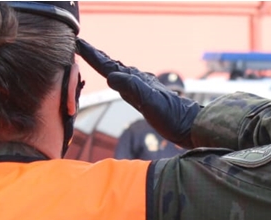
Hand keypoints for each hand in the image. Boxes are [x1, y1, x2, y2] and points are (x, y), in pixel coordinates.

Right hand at [76, 39, 199, 148]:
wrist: (191, 126)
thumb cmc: (172, 116)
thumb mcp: (150, 102)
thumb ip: (132, 88)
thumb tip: (110, 77)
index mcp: (135, 81)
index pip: (109, 66)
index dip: (93, 56)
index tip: (79, 43)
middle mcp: (138, 82)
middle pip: (113, 65)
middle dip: (97, 57)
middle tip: (82, 46)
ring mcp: (143, 89)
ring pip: (120, 73)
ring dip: (106, 65)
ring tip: (96, 58)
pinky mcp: (147, 98)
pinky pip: (127, 84)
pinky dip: (118, 78)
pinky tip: (120, 80)